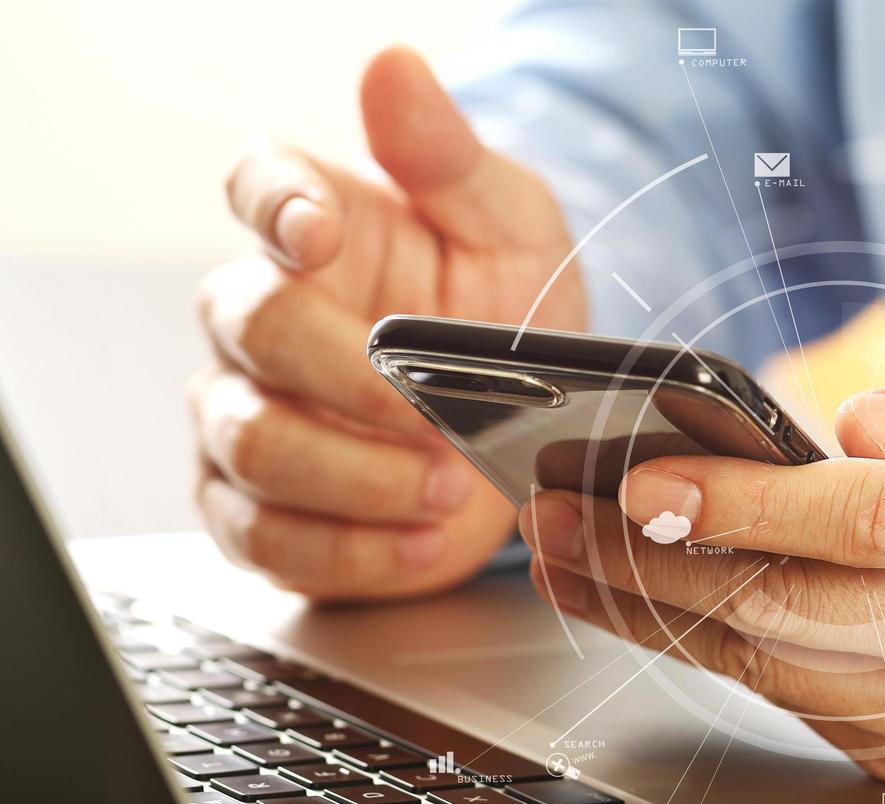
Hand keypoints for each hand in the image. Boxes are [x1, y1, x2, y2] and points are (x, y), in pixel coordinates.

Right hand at [191, 47, 583, 600]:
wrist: (532, 428)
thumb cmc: (509, 312)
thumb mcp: (512, 229)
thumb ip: (450, 160)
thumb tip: (393, 67)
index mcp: (317, 228)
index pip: (257, 187)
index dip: (277, 205)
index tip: (323, 233)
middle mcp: (262, 315)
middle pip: (251, 327)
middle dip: (349, 381)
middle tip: (438, 419)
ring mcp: (249, 413)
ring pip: (253, 444)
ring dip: (358, 476)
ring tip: (446, 489)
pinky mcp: (258, 508)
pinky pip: (265, 535)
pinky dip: (347, 549)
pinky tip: (416, 542)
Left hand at [520, 342, 884, 794]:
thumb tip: (860, 424)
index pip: (867, 521)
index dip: (745, 501)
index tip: (643, 475)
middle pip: (791, 610)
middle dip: (652, 565)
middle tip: (555, 516)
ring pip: (774, 672)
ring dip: (656, 616)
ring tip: (571, 558)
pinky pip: (802, 707)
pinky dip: (719, 656)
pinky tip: (658, 609)